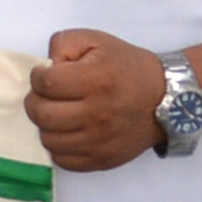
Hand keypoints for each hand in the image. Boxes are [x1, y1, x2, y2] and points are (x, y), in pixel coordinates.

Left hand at [27, 29, 172, 170]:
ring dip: (47, 125)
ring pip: (48, 139)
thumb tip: (45, 67)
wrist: (166, 100)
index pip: (45, 84)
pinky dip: (59, 146)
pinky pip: (63, 160)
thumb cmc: (127, 68)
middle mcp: (97, 115)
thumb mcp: (97, 41)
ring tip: (59, 113)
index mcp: (96, 81)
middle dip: (36, 101)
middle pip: (41, 115)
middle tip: (47, 96)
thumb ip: (63, 44)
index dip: (38, 77)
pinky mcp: (102, 160)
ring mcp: (99, 142)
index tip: (45, 75)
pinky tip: (69, 132)